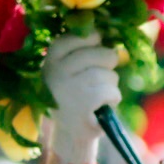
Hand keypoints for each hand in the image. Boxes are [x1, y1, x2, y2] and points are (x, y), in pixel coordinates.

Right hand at [41, 33, 120, 163]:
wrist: (70, 132)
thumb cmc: (75, 95)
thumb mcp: (70, 70)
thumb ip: (83, 50)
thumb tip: (106, 31)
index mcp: (51, 60)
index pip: (78, 36)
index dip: (93, 40)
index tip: (95, 49)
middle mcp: (56, 70)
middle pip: (101, 53)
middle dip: (108, 65)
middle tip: (98, 79)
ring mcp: (69, 86)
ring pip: (108, 74)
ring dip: (110, 86)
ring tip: (97, 96)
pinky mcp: (84, 101)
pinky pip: (111, 91)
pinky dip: (112, 99)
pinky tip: (101, 106)